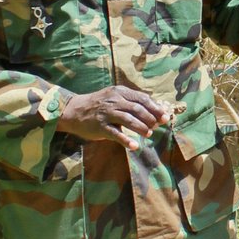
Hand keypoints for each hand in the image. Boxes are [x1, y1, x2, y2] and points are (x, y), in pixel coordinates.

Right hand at [56, 86, 170, 149]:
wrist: (73, 111)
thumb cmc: (99, 105)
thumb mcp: (114, 97)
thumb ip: (131, 102)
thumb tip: (154, 112)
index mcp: (120, 92)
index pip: (142, 99)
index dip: (155, 108)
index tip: (165, 117)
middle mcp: (114, 101)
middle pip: (137, 109)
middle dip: (150, 118)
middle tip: (157, 127)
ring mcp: (106, 113)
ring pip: (128, 120)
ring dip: (141, 128)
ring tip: (148, 134)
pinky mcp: (100, 126)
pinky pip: (115, 134)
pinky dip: (126, 140)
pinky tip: (134, 146)